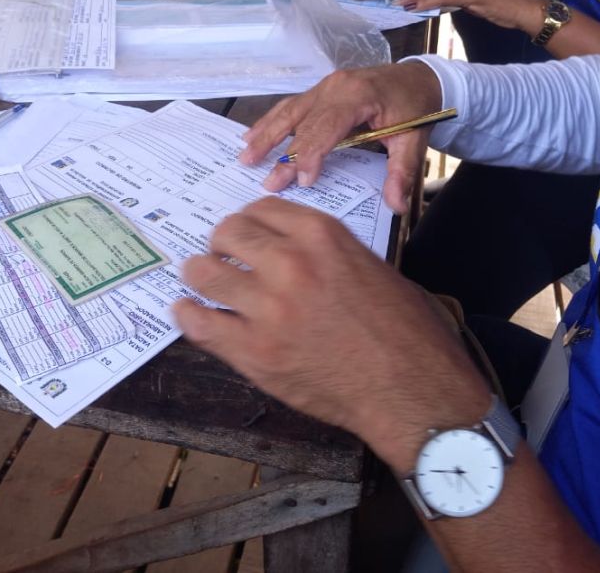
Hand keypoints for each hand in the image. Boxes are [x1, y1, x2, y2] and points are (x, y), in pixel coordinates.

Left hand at [174, 197, 492, 471]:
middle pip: (228, 233)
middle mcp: (289, 263)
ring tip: (199, 281)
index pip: (261, 209)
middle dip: (221, 243)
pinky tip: (187, 312)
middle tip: (220, 256)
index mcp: (321, 235)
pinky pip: (199, 324)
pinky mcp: (254, 352)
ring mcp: (267, 308)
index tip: (244, 233)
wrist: (412, 390)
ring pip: (204, 273)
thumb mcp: (371, 266)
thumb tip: (289, 251)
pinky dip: (187, 315)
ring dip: (199, 274)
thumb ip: (325, 252)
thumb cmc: (405, 330)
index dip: (249, 221)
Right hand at [239, 62, 441, 214]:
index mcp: (358, 96)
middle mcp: (336, 87)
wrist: (419, 78)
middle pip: (303, 123)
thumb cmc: (416, 108)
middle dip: (284, 155)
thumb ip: (402, 172)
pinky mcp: (322, 89)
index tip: (303, 182)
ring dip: (266, 134)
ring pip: (289, 111)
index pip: (326, 128)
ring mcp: (326, 85)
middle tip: (268, 182)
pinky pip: (292, 105)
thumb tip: (396, 206)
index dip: (312, 155)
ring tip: (245, 156)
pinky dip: (271, 120)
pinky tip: (252, 133)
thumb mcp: (414, 140)